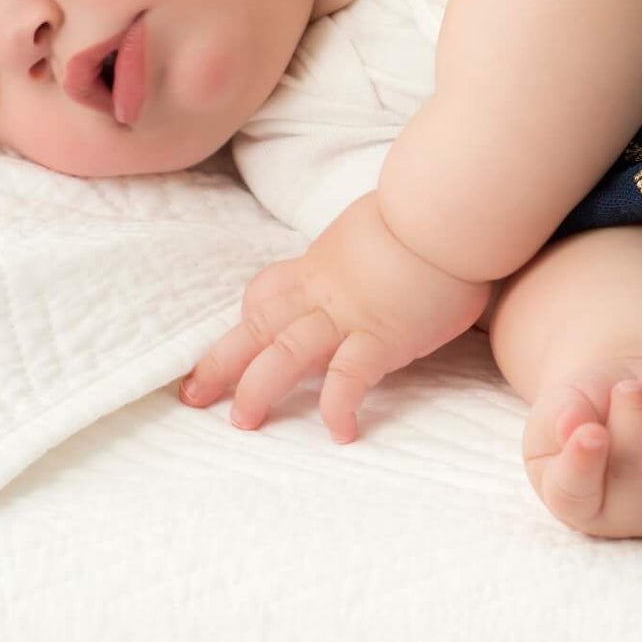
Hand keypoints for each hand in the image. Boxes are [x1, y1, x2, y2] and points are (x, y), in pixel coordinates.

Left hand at [178, 188, 490, 442]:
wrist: (448, 209)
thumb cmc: (429, 211)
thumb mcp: (383, 225)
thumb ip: (369, 250)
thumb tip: (380, 260)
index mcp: (324, 263)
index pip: (270, 290)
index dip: (248, 317)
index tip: (238, 339)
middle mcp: (325, 291)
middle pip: (259, 325)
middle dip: (221, 361)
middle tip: (192, 395)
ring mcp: (350, 316)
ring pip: (286, 353)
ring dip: (257, 388)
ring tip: (242, 422)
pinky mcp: (382, 337)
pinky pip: (348, 377)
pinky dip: (338, 405)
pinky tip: (340, 431)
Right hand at [522, 354, 641, 538]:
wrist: (629, 391)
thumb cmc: (586, 406)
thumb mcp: (559, 405)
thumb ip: (561, 416)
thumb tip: (572, 427)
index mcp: (577, 500)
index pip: (576, 495)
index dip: (583, 467)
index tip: (590, 432)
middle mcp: (629, 515)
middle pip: (639, 478)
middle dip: (635, 424)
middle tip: (627, 388)